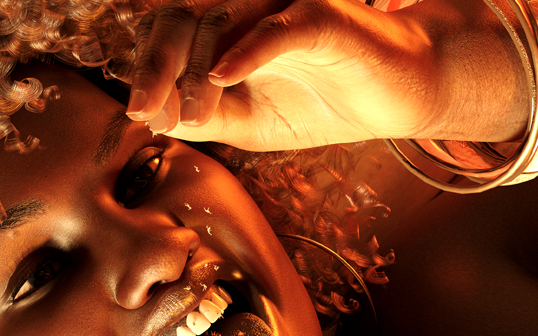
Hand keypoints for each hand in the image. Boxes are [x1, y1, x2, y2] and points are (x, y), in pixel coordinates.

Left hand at [126, 0, 447, 150]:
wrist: (397, 100)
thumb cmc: (323, 104)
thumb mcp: (249, 122)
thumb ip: (204, 116)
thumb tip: (155, 117)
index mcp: (227, 26)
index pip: (168, 31)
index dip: (147, 68)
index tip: (140, 113)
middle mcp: (248, 7)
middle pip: (182, 17)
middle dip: (155, 66)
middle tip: (143, 111)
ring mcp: (284, 5)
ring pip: (220, 20)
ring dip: (198, 73)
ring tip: (195, 117)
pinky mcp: (322, 17)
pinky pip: (278, 27)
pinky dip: (247, 52)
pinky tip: (222, 80)